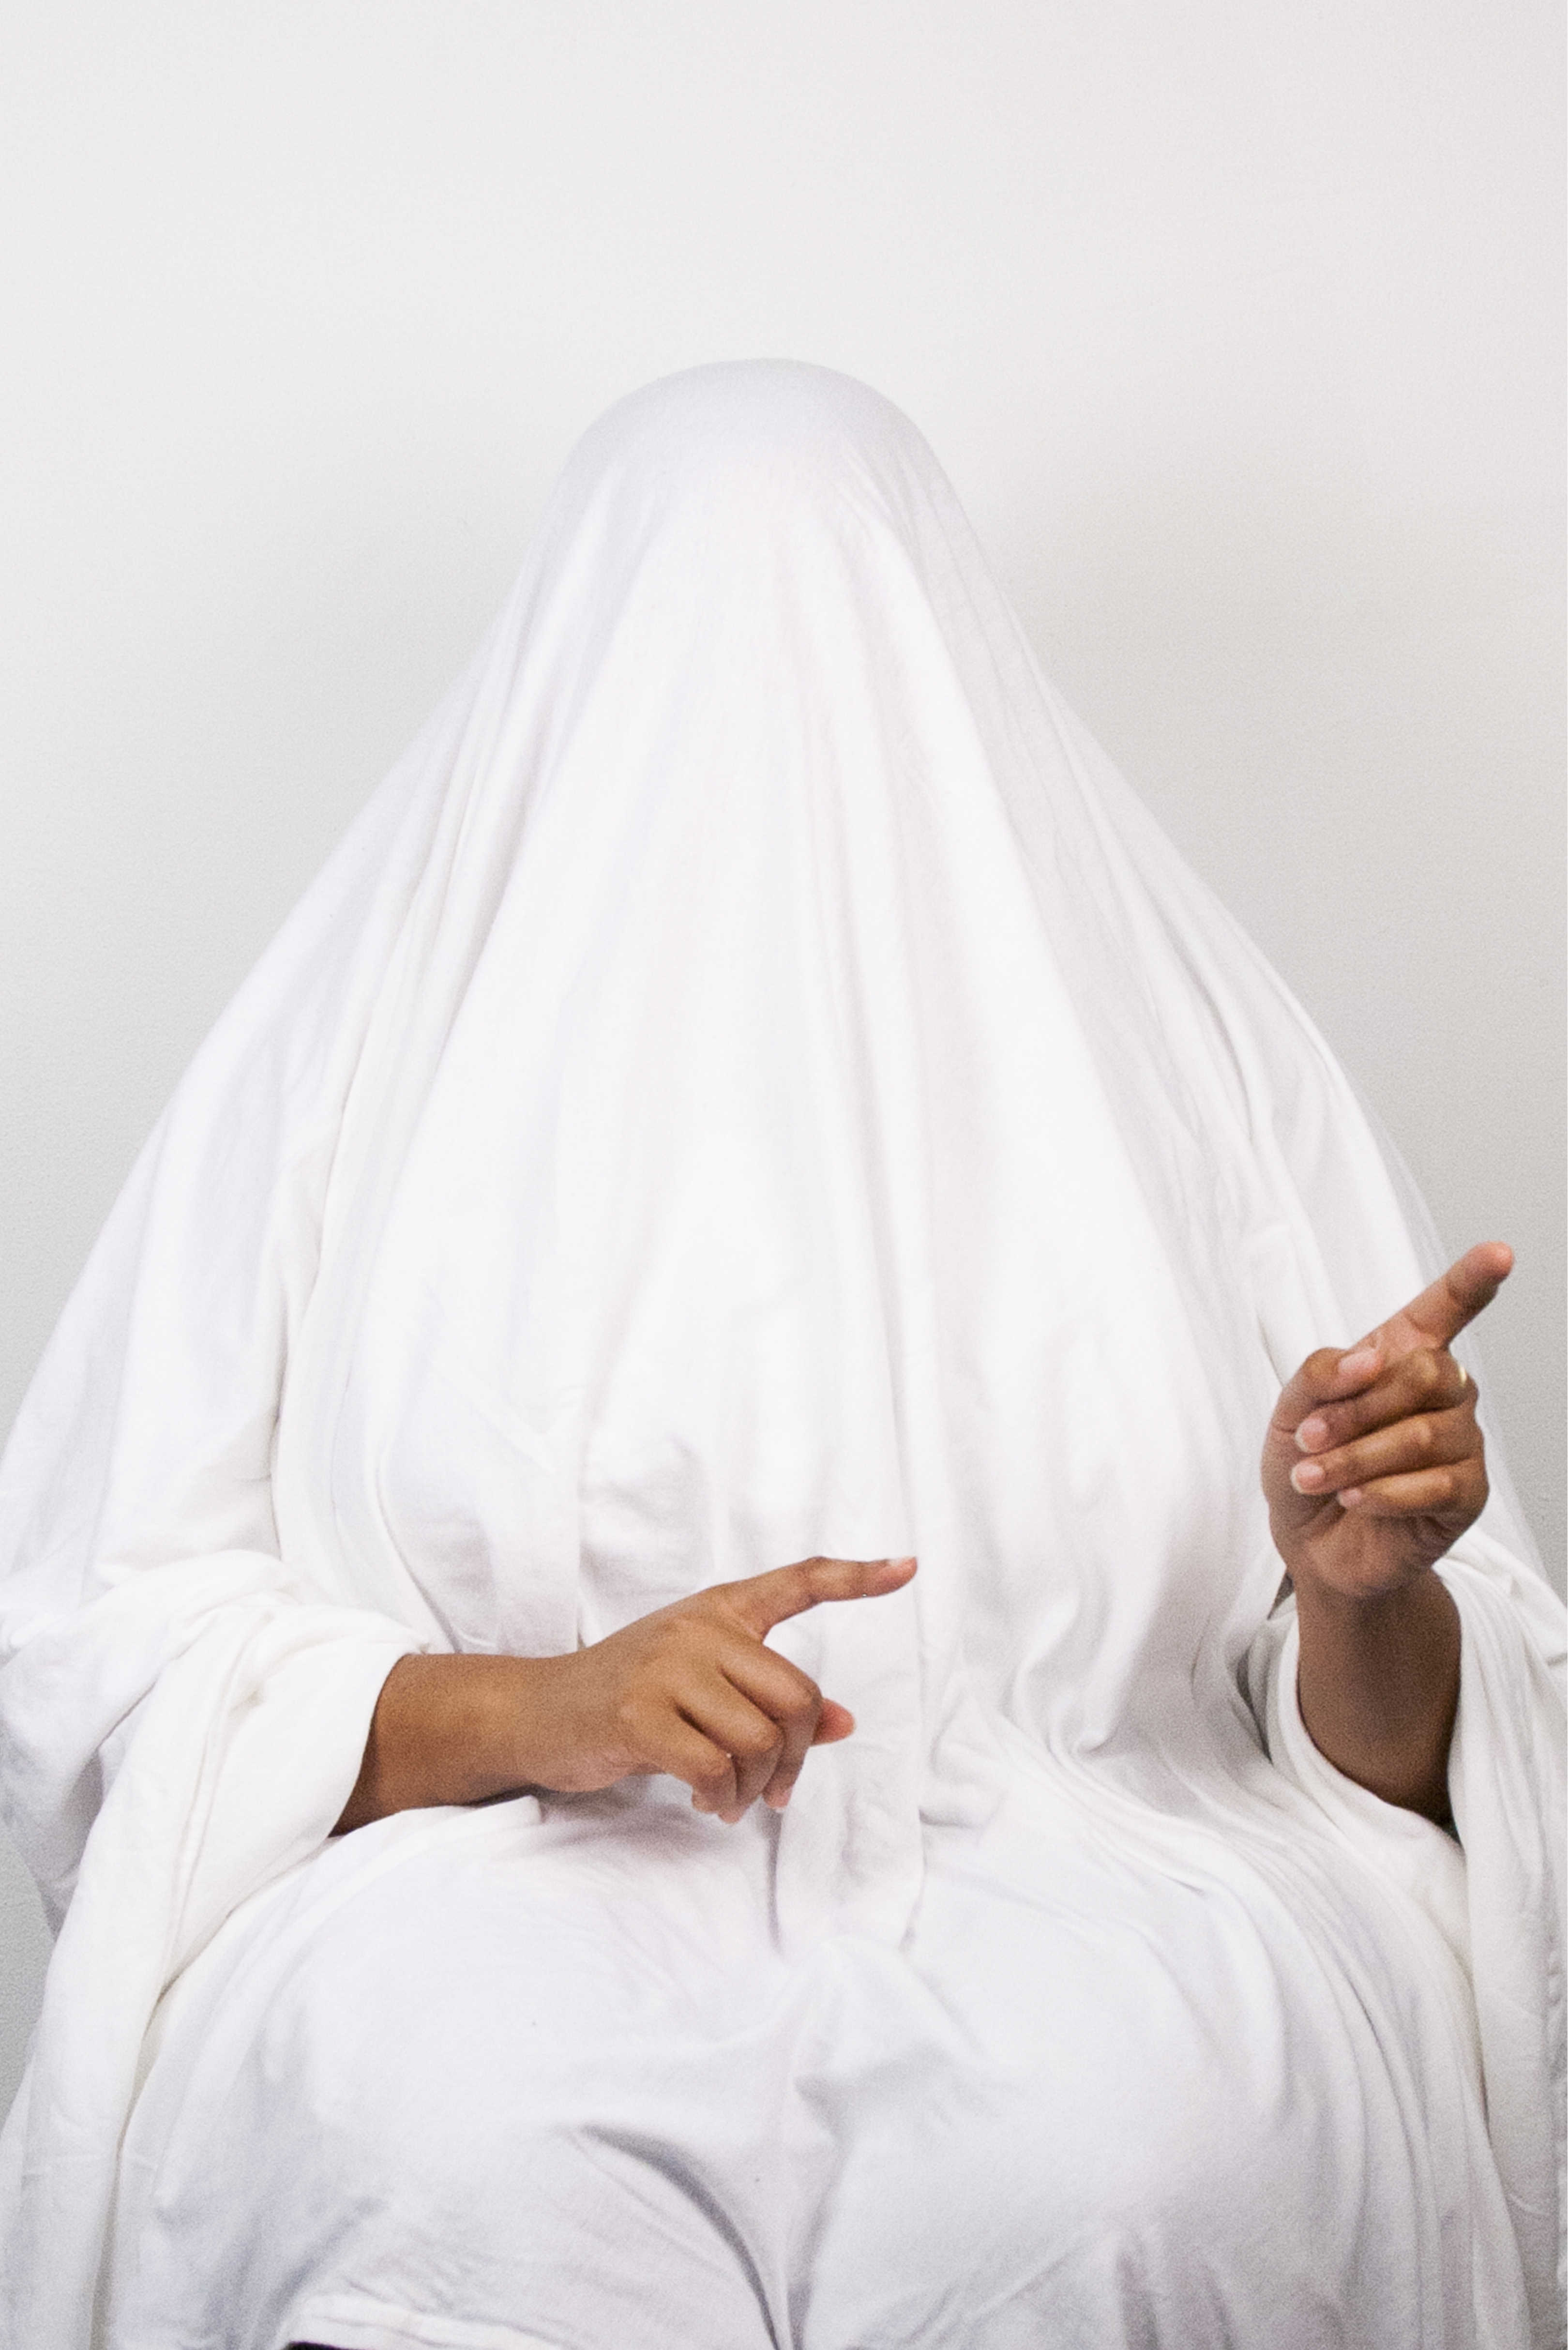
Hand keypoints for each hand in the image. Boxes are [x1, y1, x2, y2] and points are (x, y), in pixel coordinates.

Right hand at [514, 1554, 917, 1822]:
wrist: (538, 1712)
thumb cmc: (629, 1700)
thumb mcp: (703, 1688)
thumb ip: (768, 1700)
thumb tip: (845, 1723)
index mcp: (719, 1610)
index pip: (799, 1581)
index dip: (857, 1576)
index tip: (909, 1566)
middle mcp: (699, 1628)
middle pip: (798, 1698)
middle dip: (797, 1759)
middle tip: (772, 1792)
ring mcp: (666, 1666)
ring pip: (761, 1740)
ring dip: (757, 1788)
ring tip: (730, 1800)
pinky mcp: (639, 1713)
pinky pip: (716, 1768)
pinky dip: (722, 1798)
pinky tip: (705, 1801)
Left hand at [1263, 1242, 1510, 1601]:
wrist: (1312, 1542)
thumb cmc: (1306, 1463)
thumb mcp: (1287, 1414)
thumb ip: (1319, 1375)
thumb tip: (1369, 1357)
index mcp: (1401, 1356)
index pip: (1445, 1308)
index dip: (1472, 1279)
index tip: (1499, 1254)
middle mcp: (1443, 1392)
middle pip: (1424, 1373)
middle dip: (1355, 1409)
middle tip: (1307, 1439)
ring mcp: (1462, 1443)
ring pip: (1422, 1435)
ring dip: (1355, 1458)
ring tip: (1313, 1476)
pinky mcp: (1468, 1494)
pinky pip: (1435, 1485)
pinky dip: (1380, 1494)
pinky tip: (1353, 1500)